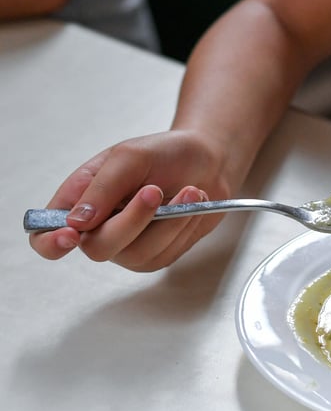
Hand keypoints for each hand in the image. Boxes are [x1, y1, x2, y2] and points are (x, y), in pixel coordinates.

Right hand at [28, 129, 236, 270]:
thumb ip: (102, 187)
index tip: (72, 234)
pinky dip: (184, 226)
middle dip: (131, 220)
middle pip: (98, 248)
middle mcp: (97, 231)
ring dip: (168, 221)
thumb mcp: (129, 157)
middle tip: (154, 190)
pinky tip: (193, 203)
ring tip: (189, 190)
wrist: (206, 162)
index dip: (50, 242)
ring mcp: (128, 248)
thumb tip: (76, 222)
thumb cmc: (161, 155)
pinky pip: (166, 252)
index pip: (44, 236)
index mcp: (76, 203)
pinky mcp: (158, 255)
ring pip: (138, 253)